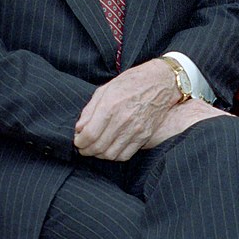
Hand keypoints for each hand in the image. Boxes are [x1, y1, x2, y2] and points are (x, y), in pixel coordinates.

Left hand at [74, 59, 216, 159]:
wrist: (161, 82)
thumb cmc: (131, 82)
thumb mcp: (105, 89)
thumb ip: (90, 110)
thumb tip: (79, 128)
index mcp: (110, 106)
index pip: (89, 135)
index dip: (79, 142)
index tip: (77, 141)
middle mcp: (123, 120)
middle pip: (98, 147)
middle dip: (86, 150)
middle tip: (83, 148)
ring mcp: (136, 129)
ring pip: (111, 154)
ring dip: (99, 155)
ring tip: (96, 148)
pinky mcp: (145, 135)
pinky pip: (125, 154)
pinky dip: (115, 155)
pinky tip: (111, 148)